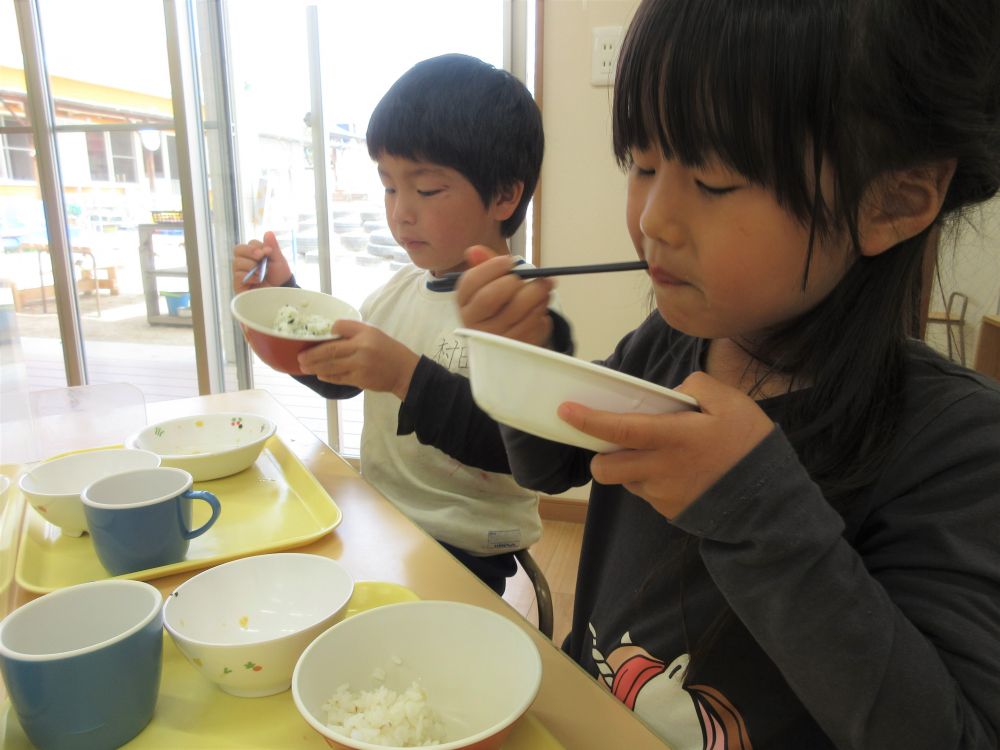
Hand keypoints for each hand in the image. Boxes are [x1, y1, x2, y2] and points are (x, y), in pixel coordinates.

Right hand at [233, 231, 292, 291]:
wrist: (281, 293)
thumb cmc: (280, 277)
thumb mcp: (279, 260)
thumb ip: (273, 247)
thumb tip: (268, 232)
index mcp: (254, 255)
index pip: (249, 244)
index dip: (257, 246)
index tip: (268, 251)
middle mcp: (245, 262)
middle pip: (238, 250)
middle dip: (250, 251)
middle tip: (260, 256)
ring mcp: (241, 273)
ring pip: (236, 262)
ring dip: (251, 265)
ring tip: (262, 273)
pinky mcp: (238, 285)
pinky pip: (237, 275)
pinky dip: (249, 276)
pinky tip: (258, 280)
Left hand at [297, 319, 420, 399]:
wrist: (405, 371)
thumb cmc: (388, 350)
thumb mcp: (374, 333)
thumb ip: (354, 331)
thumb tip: (330, 333)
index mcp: (365, 333)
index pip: (341, 327)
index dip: (327, 331)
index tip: (315, 335)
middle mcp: (362, 348)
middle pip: (330, 350)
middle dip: (312, 354)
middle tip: (299, 357)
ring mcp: (360, 365)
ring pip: (331, 366)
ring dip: (315, 367)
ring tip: (304, 367)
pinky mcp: (359, 380)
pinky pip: (338, 378)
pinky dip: (327, 376)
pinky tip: (319, 375)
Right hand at [455, 246, 554, 345]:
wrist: (505, 339)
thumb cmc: (497, 305)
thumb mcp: (488, 284)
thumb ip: (485, 265)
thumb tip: (475, 250)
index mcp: (464, 304)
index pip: (472, 282)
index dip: (492, 267)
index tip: (509, 261)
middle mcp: (474, 324)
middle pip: (495, 296)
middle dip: (518, 281)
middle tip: (537, 277)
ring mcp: (496, 341)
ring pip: (521, 311)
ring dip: (539, 296)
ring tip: (545, 288)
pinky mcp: (516, 350)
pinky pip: (536, 326)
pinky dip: (543, 313)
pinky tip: (540, 308)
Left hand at [559, 372, 774, 519]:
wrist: (770, 501)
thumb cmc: (750, 445)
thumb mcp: (731, 402)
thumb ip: (695, 387)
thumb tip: (671, 394)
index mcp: (673, 437)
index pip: (619, 429)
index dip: (589, 420)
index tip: (565, 411)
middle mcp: (661, 469)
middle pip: (606, 467)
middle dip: (601, 454)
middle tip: (615, 442)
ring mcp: (663, 494)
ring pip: (625, 481)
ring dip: (629, 468)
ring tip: (660, 456)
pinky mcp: (669, 512)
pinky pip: (647, 494)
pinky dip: (652, 482)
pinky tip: (679, 474)